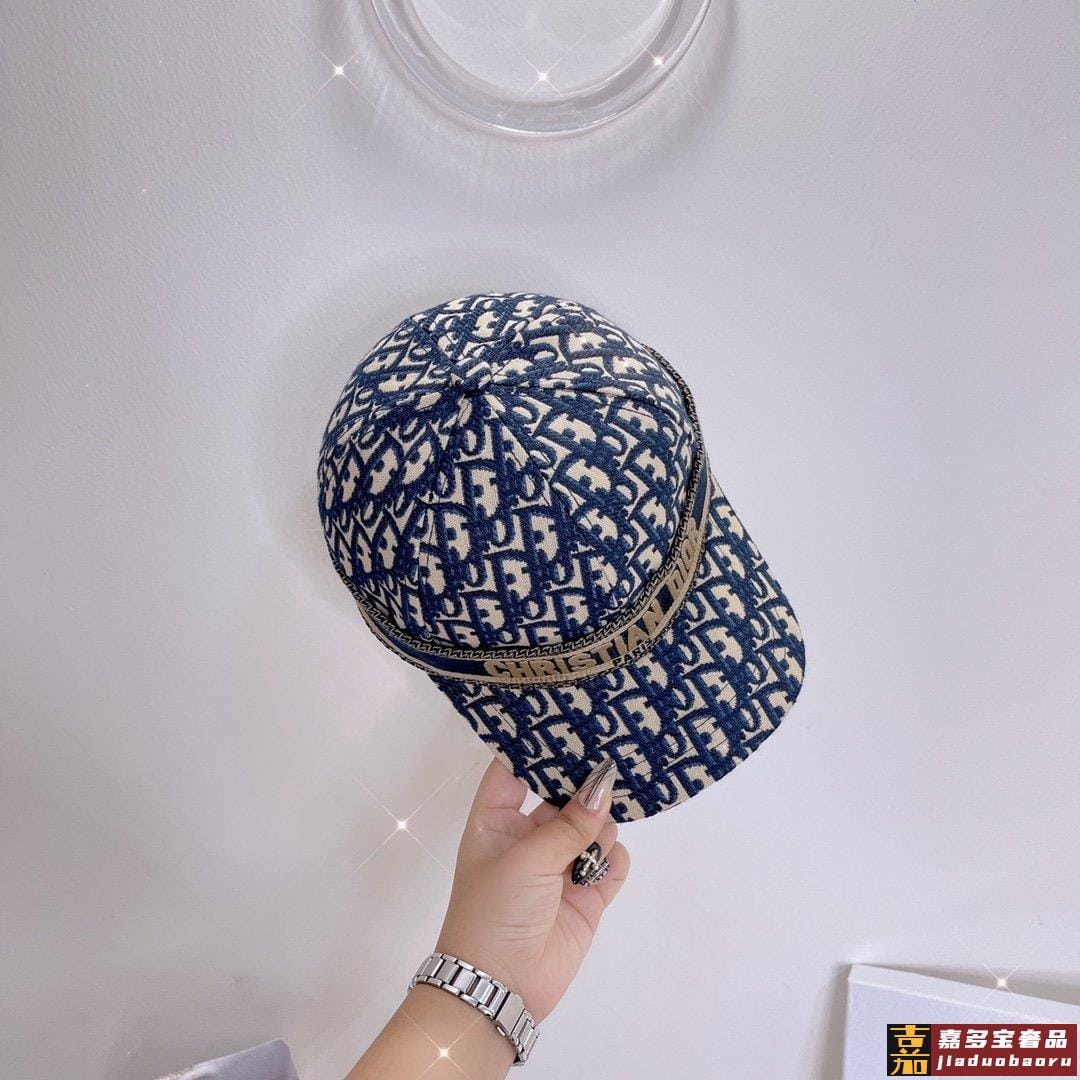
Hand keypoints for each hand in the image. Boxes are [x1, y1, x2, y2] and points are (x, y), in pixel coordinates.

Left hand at [434, 756, 629, 1022]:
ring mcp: (559, 865)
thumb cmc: (495, 911)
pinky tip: (603, 866)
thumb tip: (603, 784)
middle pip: (562, 794)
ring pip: (594, 825)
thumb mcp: (526, 859)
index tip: (567, 718)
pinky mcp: (587, 894)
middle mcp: (528, 836)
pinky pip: (612, 861)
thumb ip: (570, 824)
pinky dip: (613, 859)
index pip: (514, 770)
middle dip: (584, 783)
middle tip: (613, 756)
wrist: (502, 987)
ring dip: (598, 828)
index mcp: (496, 820)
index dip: (535, 747)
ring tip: (592, 844)